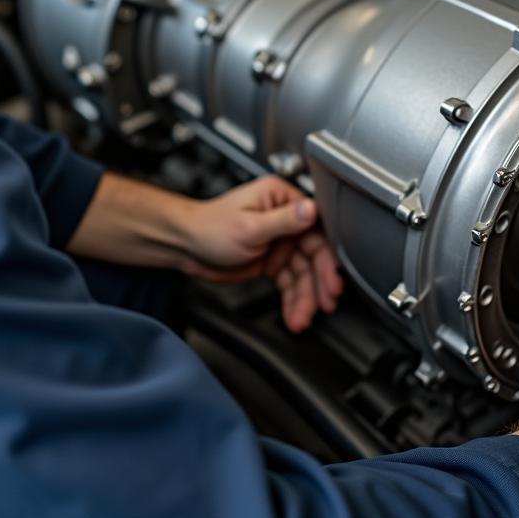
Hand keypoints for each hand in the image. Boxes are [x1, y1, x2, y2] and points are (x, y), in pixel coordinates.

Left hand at [179, 176, 343, 332]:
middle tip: (325, 303)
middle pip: (313, 254)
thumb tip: (311, 209)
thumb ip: (284, 220)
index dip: (327, 256)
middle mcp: (284, 218)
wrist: (185, 246)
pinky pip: (290, 282)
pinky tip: (294, 315)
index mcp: (281, 199)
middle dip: (319, 282)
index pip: (316, 228)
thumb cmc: (209, 227)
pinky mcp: (272, 260)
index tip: (333, 279)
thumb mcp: (250, 226)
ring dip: (305, 297)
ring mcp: (279, 241)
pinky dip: (293, 300)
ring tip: (302, 318)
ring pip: (302, 273)